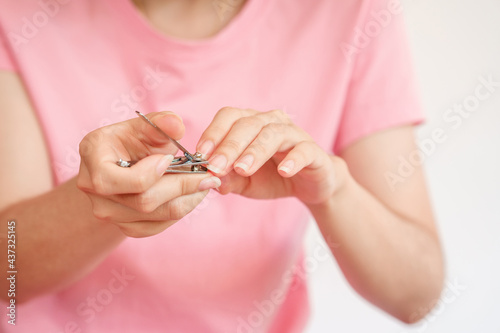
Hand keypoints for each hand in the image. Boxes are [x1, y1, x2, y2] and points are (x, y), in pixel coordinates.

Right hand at [77, 112, 220, 237]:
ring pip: (156, 215)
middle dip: (182, 186)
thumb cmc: (133, 141)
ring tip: (205, 183)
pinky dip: (181, 210)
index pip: (117, 179)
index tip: (172, 158)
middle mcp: (93, 188)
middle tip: (208, 175)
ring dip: (187, 200)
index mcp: (93, 156)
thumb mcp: (145, 126)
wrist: (122, 165)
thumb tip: (176, 124)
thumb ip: (161, 123)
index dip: (150, 172)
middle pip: (143, 201)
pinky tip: (192, 195)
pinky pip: (158, 226)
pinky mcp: (125, 227)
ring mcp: (107, 212)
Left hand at [196, 107, 346, 204]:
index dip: (213, 133)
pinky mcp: (313, 151)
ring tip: (243, 169)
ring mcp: (294, 134)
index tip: (201, 154)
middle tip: (217, 166)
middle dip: (230, 146)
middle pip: (248, 124)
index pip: (229, 117)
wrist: (310, 185)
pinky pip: (304, 150)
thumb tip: (211, 179)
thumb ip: (228, 180)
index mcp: (251, 123)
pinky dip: (293, 159)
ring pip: (273, 134)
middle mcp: (271, 122)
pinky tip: (284, 171)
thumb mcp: (245, 182)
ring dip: (255, 151)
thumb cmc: (272, 178)